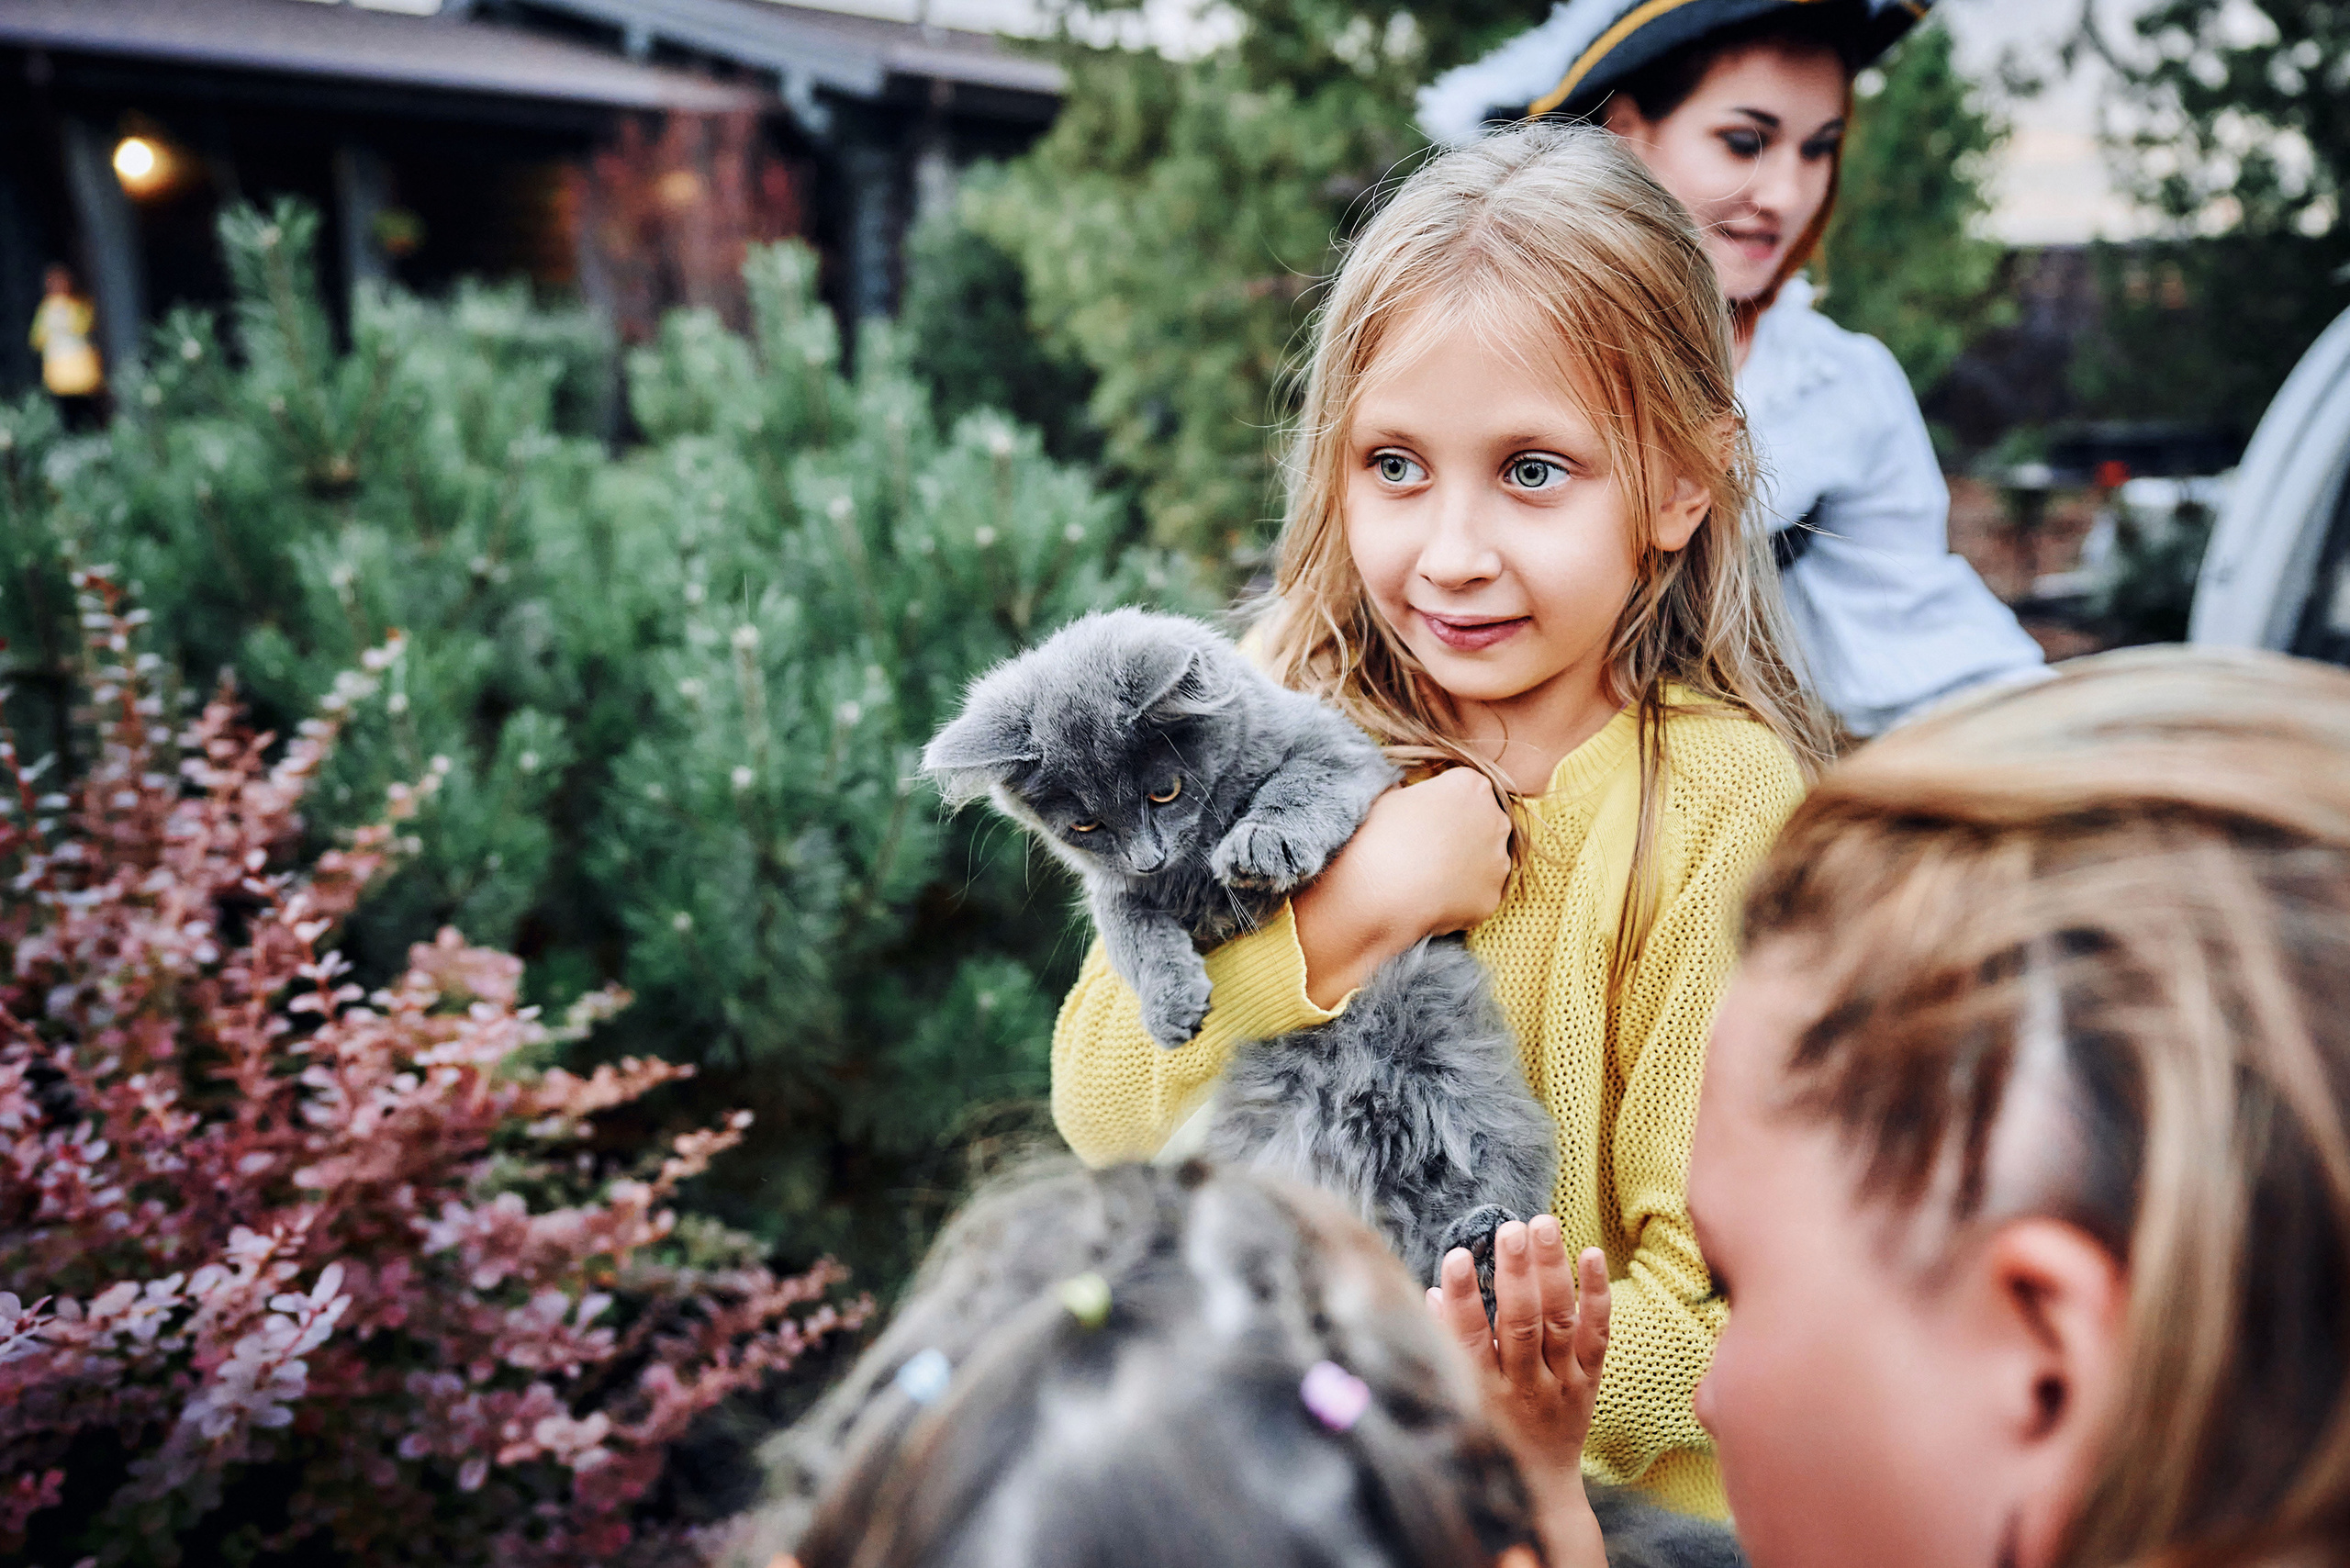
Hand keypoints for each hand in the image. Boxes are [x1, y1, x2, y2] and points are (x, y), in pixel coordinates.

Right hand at [1291, 768, 1510, 1006]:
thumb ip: (1413, 794)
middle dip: (1464, 833)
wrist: (1380, 891)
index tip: (1426, 817)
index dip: (1445, 803)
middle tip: (1430, 849)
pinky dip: (1461, 897)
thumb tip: (1410, 798)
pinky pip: (1479, 894)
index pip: (1466, 788)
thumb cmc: (1381, 836)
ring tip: (1430, 878)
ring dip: (1466, 866)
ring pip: (1486, 861)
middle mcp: (1496, 820)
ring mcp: (1499, 861)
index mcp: (1471, 786)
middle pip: (1484, 822)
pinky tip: (1435, 900)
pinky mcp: (1493, 896)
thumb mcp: (1390, 797)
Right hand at [1431, 1218, 1610, 1567]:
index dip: (1461, 1298)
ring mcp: (1561, 1382)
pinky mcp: (1589, 1379)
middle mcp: (1524, 1386)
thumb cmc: (1489, 1432)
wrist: (1538, 1485)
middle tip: (1510, 1229)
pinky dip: (1597, 1294)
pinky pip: (1598, 1334)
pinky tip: (1591, 1254)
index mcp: (1484, 1390)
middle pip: (1522, 1325)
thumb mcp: (1459, 1397)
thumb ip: (1443, 1345)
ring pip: (1560, 1322)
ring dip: (1553, 1270)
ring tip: (1544, 1225)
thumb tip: (1431, 1293)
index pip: (1469, 1339)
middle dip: (1516, 1275)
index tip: (1454, 1257)